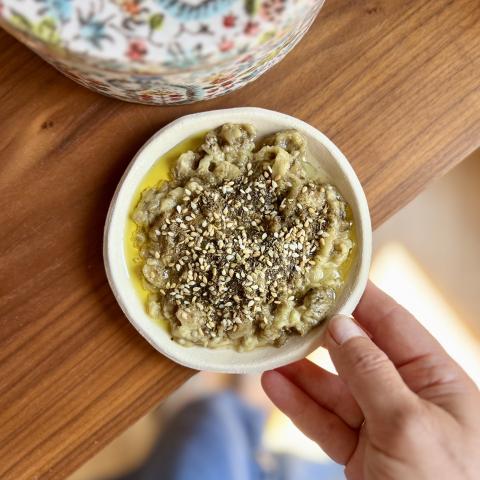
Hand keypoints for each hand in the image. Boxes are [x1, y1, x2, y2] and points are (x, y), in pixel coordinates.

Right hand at [262, 281, 479, 479]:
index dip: (362, 297)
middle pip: (358, 353)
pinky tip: (274, 385)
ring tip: (269, 348)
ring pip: (335, 387)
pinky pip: (325, 421)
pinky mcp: (360, 454)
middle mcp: (410, 397)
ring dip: (301, 369)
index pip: (394, 323)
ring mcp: (382, 426)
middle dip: (322, 334)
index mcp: (438, 380)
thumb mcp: (409, 424)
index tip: (329, 275)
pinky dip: (299, 404)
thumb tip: (343, 324)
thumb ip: (372, 371)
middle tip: (287, 310)